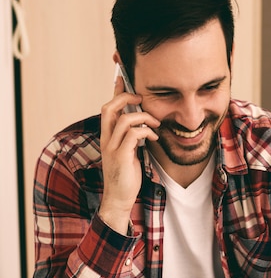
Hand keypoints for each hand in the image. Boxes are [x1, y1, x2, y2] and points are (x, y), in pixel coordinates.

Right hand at [99, 75, 159, 233]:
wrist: (119, 199)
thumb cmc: (126, 176)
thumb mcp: (128, 152)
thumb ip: (131, 137)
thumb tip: (144, 124)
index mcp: (107, 136)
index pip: (108, 108)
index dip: (115, 91)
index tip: (123, 78)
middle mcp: (106, 139)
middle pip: (109, 107)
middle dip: (126, 98)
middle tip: (142, 99)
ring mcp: (112, 148)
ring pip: (124, 119)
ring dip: (144, 117)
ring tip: (156, 124)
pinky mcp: (121, 156)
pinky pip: (134, 135)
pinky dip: (147, 131)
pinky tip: (155, 137)